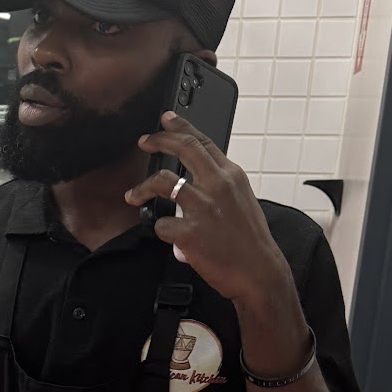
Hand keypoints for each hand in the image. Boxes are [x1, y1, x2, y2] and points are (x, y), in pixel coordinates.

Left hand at [125, 111, 295, 317]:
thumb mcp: (242, 202)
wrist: (258, 271)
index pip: (203, 141)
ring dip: (142, 188)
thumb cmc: (250, 242)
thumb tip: (196, 186)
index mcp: (231, 176)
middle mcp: (217, 185)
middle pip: (182, 149)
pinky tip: (166, 236)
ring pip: (162, 182)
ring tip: (132, 195)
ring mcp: (202, 207)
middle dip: (158, 140)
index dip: (181, 127)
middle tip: (144, 141)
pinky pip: (161, 224)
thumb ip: (220, 188)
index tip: (166, 119)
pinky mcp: (189, 231)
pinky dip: (160, 229)